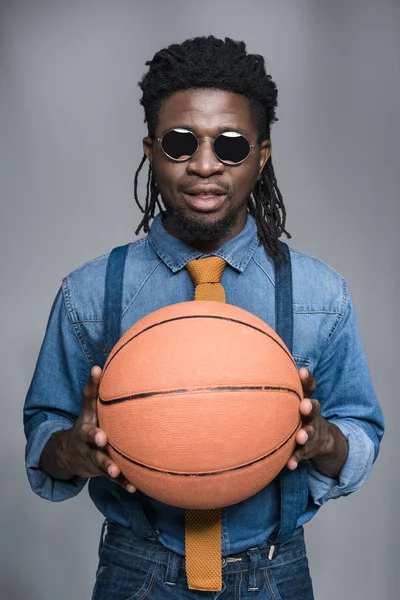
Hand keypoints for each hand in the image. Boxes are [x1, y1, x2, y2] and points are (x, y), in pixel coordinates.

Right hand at [40, 366, 135, 492]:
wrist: (70, 454)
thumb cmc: (86, 424)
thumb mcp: (87, 408)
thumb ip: (92, 389)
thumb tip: (98, 365)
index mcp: (86, 424)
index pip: (88, 412)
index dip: (92, 405)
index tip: (98, 405)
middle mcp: (87, 442)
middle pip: (90, 441)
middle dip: (95, 440)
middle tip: (102, 439)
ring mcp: (93, 457)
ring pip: (101, 462)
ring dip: (109, 467)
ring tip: (115, 470)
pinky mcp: (101, 471)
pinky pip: (114, 479)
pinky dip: (123, 483)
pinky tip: (134, 488)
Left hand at [286, 368, 347, 477]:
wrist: (323, 439)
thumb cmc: (298, 412)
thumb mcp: (295, 398)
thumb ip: (279, 386)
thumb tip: (250, 364)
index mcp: (306, 399)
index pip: (309, 386)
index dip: (307, 379)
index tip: (301, 372)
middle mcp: (312, 414)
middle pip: (314, 408)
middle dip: (310, 406)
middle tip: (304, 405)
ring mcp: (313, 431)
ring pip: (311, 432)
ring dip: (306, 434)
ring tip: (301, 436)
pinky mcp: (310, 448)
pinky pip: (303, 454)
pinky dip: (297, 459)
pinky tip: (290, 464)